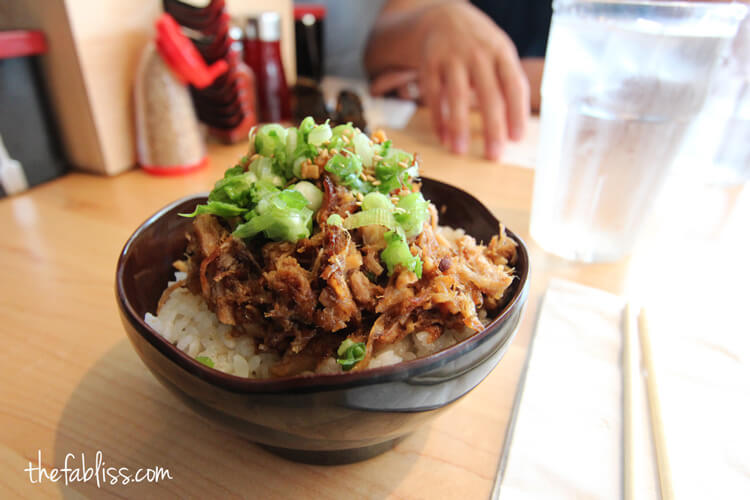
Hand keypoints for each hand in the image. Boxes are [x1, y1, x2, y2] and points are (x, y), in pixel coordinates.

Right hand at [416, 2, 528, 159]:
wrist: (443, 17)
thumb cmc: (479, 46)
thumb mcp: (500, 54)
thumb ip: (509, 83)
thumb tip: (516, 128)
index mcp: (502, 52)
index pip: (514, 85)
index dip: (516, 113)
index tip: (516, 139)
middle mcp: (478, 54)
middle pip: (489, 95)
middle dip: (492, 128)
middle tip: (494, 155)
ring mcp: (452, 57)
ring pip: (457, 96)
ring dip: (459, 126)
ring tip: (460, 151)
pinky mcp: (429, 63)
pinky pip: (433, 95)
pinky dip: (437, 119)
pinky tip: (442, 137)